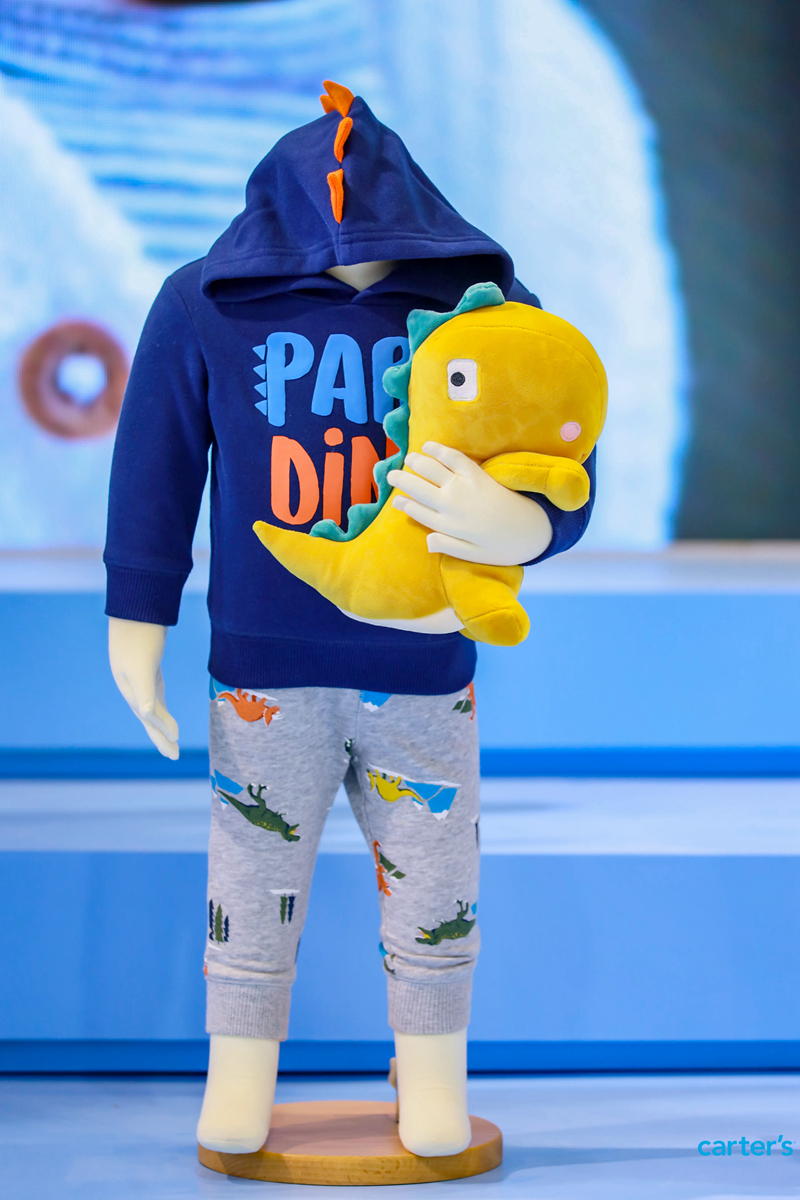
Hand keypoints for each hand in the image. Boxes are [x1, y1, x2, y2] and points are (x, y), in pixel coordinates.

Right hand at [108, 617, 179, 758]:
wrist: (137, 605)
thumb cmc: (140, 634)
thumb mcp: (143, 664)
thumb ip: (145, 691)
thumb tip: (148, 715)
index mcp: (131, 687)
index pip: (147, 716)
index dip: (161, 731)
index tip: (176, 743)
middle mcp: (132, 684)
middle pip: (147, 716)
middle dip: (159, 736)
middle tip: (173, 755)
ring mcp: (139, 674)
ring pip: (150, 705)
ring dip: (160, 723)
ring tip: (172, 738)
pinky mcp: (147, 663)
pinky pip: (154, 691)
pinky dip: (160, 703)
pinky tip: (164, 709)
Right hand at [387, 442, 552, 566]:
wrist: (532, 529)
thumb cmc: (502, 546)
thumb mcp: (474, 556)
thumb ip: (448, 546)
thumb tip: (426, 541)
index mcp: (449, 526)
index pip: (418, 511)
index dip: (403, 504)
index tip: (395, 499)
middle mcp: (452, 504)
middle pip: (418, 488)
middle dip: (401, 480)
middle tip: (390, 475)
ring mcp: (464, 487)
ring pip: (430, 470)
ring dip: (415, 463)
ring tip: (407, 459)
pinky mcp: (478, 475)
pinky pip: (453, 458)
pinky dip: (438, 450)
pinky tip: (428, 446)